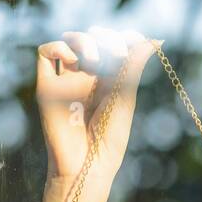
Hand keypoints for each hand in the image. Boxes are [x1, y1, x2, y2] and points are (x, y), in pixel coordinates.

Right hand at [35, 27, 155, 201]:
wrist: (85, 163)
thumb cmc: (109, 139)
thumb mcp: (124, 98)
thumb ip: (133, 67)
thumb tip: (155, 39)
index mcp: (110, 81)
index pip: (113, 45)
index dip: (121, 37)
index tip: (133, 40)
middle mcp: (88, 77)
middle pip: (92, 38)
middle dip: (105, 38)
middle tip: (115, 55)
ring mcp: (67, 80)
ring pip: (70, 40)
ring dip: (83, 41)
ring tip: (93, 63)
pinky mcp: (47, 86)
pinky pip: (45, 53)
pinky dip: (58, 48)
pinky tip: (74, 63)